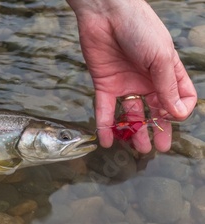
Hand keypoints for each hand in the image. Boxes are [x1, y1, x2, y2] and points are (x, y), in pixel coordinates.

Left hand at [67, 0, 196, 152]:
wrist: (106, 13)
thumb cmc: (139, 28)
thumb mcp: (160, 57)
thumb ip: (167, 86)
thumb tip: (178, 114)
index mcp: (167, 72)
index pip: (180, 98)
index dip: (179, 110)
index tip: (173, 118)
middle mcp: (147, 80)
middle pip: (156, 110)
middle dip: (158, 129)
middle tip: (157, 148)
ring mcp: (126, 83)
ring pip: (132, 114)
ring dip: (134, 131)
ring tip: (137, 148)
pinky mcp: (104, 84)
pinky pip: (105, 109)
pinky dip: (105, 125)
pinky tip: (107, 141)